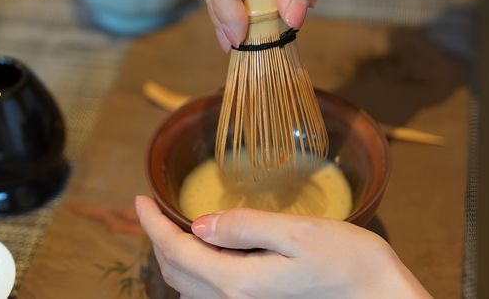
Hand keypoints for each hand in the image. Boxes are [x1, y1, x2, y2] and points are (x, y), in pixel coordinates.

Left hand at [135, 195, 429, 297]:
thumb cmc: (349, 262)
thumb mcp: (298, 234)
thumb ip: (245, 228)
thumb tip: (199, 224)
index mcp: (237, 282)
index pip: (175, 250)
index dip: (151, 224)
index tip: (139, 198)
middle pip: (175, 272)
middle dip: (157, 239)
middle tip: (151, 209)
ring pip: (189, 287)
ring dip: (173, 256)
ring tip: (171, 227)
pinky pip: (209, 295)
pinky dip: (194, 271)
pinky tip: (205, 252)